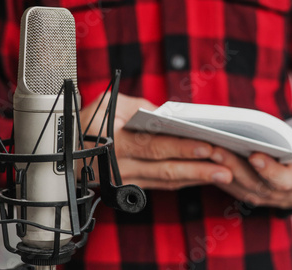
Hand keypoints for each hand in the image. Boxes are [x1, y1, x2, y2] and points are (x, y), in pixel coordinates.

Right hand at [79, 93, 232, 189]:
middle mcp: (119, 165)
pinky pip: (161, 185)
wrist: (65, 148)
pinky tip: (203, 177)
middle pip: (165, 169)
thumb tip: (171, 117)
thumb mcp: (112, 104)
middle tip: (226, 169)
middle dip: (198, 169)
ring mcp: (125, 180)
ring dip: (195, 178)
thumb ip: (142, 107)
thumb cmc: (91, 119)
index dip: (182, 148)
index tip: (209, 147)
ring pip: (166, 180)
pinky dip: (183, 180)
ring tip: (223, 175)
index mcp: (114, 142)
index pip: (154, 146)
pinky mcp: (130, 186)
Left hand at [211, 134, 291, 208]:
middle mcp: (272, 193)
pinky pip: (225, 181)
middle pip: (250, 181)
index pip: (279, 180)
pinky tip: (203, 152)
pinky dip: (213, 168)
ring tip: (206, 145)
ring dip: (219, 165)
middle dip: (233, 164)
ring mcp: (255, 193)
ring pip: (233, 182)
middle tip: (217, 145)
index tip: (255, 155)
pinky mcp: (242, 189)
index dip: (268, 170)